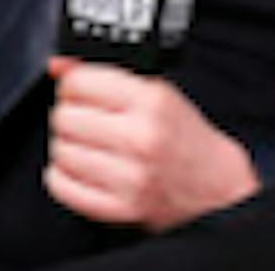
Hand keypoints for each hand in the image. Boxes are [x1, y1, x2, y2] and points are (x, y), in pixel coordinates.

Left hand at [45, 57, 261, 231]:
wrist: (215, 185)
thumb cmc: (187, 138)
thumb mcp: (158, 91)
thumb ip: (107, 75)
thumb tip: (59, 66)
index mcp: (151, 102)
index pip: (80, 83)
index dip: (73, 83)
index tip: (77, 89)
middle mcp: (139, 138)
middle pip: (65, 117)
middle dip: (70, 114)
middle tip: (85, 117)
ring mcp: (128, 177)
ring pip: (61, 151)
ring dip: (68, 145)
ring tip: (88, 143)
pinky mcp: (118, 209)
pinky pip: (63, 186)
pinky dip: (64, 175)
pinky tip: (82, 166)